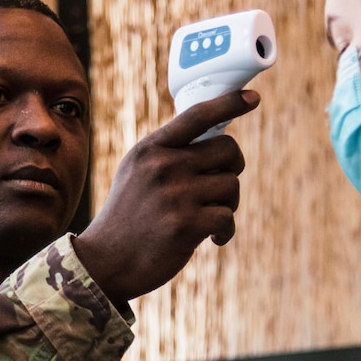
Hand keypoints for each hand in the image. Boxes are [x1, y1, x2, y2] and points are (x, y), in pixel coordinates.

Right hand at [73, 89, 259, 303]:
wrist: (105, 262)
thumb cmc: (127, 217)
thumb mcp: (136, 172)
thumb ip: (167, 153)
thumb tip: (213, 138)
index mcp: (151, 148)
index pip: (198, 115)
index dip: (230, 103)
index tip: (254, 98)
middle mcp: (164, 165)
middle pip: (228, 149)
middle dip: (232, 169)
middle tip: (220, 188)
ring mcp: (176, 194)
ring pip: (232, 185)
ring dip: (228, 204)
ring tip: (209, 218)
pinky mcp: (186, 225)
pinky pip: (228, 217)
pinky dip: (225, 230)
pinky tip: (213, 239)